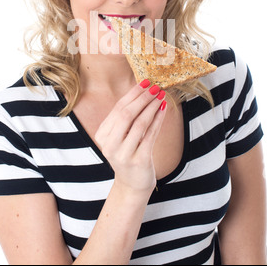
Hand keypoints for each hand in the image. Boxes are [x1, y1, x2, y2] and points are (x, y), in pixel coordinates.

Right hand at [95, 80, 166, 195]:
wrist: (132, 183)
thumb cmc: (128, 153)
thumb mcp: (121, 135)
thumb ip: (126, 117)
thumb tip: (143, 89)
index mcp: (103, 135)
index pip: (118, 109)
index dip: (133, 94)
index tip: (145, 82)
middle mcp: (110, 145)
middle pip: (127, 114)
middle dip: (143, 98)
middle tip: (156, 87)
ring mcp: (123, 154)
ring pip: (140, 124)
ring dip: (152, 107)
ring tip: (162, 96)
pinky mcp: (139, 161)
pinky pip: (150, 135)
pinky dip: (158, 120)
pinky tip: (164, 109)